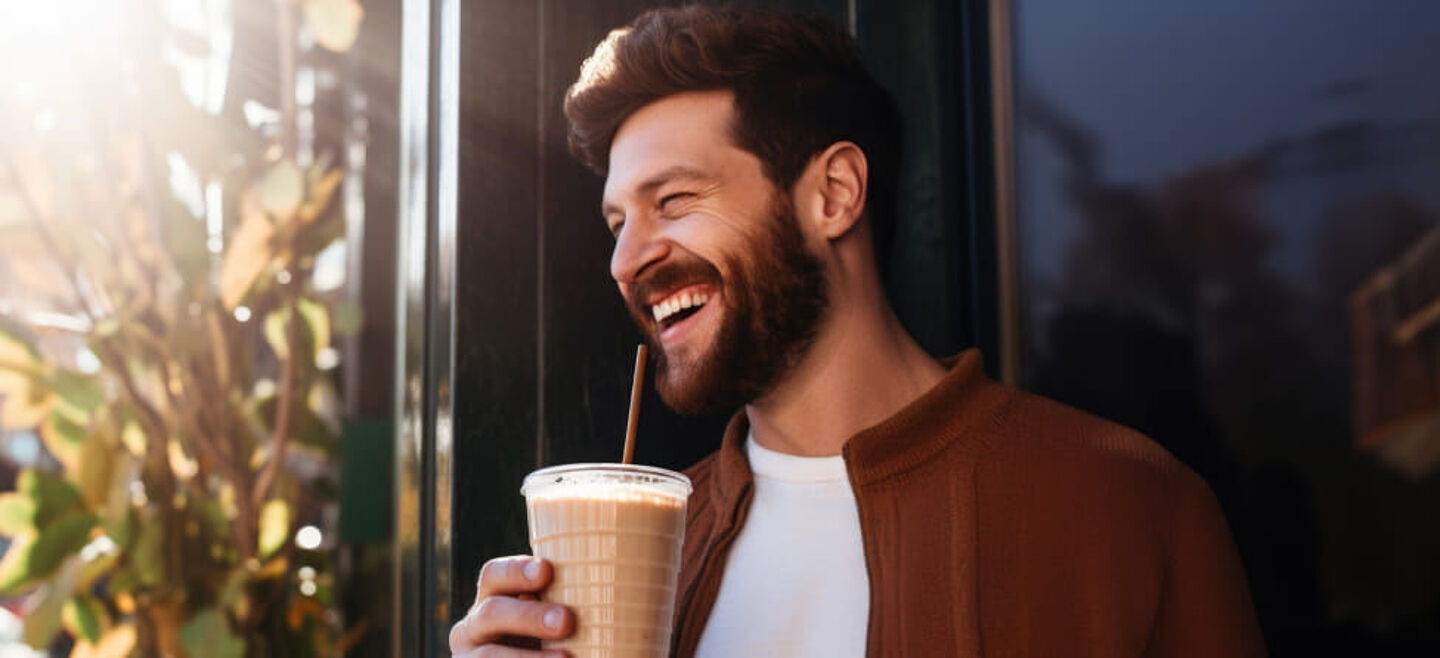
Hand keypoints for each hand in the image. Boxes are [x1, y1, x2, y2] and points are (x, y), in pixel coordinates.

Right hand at [449, 556, 574, 656]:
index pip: (494, 575)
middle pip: (492, 613)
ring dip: (530, 657)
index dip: (517, 570)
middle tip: (567, 621)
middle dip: (529, 616)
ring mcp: (468, 657)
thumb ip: (556, 605)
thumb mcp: (544, 618)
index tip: (546, 570)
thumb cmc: (546, 639)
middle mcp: (473, 627)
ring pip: (488, 655)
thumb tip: (591, 591)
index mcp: (490, 599)